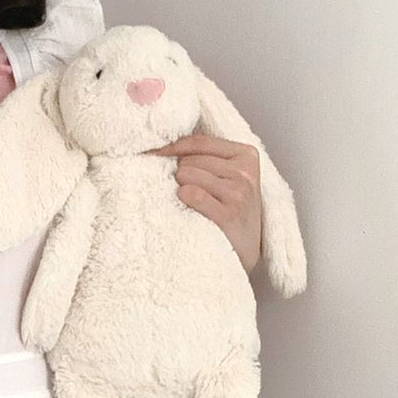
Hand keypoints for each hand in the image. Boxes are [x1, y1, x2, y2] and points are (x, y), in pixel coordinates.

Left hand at [148, 133, 262, 274]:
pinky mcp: (228, 214)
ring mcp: (238, 193)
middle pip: (189, 159)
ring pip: (186, 174)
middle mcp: (244, 172)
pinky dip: (183, 200)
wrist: (243, 256)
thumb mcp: (229, 180)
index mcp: (246, 156)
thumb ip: (206, 158)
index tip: (151, 153)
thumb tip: (162, 143)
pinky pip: (191, 193)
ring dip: (181, 189)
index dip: (170, 147)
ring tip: (194, 205)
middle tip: (189, 194)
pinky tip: (189, 209)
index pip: (198, 141)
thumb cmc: (231, 215)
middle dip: (181, 175)